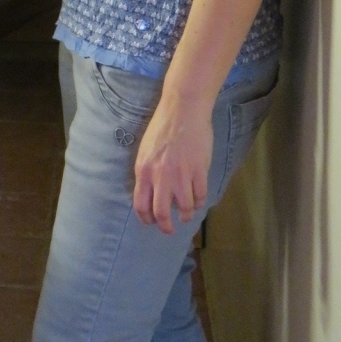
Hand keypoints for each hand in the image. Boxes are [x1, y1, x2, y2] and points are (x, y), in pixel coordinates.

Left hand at [133, 95, 211, 233]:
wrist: (182, 111)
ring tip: (187, 215)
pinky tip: (198, 201)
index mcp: (143, 171)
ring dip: (186, 216)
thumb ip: (147, 172)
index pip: (140, 204)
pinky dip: (200, 202)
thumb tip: (150, 192)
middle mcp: (160, 177)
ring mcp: (181, 175)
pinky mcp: (199, 171)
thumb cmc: (161, 128)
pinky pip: (200, 195)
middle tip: (170, 230)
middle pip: (161, 213)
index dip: (146, 218)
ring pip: (185, 208)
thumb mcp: (145, 150)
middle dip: (166, 227)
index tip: (151, 222)